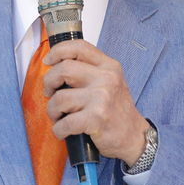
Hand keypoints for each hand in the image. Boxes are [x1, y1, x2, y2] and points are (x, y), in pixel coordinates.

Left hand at [42, 39, 149, 163]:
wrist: (135, 136)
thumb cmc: (117, 111)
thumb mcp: (110, 82)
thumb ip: (89, 71)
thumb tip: (56, 66)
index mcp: (109, 66)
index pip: (78, 47)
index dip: (57, 51)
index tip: (48, 61)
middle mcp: (106, 78)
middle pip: (63, 69)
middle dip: (49, 83)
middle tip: (50, 93)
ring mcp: (101, 98)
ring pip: (59, 98)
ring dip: (53, 111)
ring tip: (60, 117)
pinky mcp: (96, 118)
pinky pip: (64, 122)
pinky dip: (59, 130)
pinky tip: (64, 131)